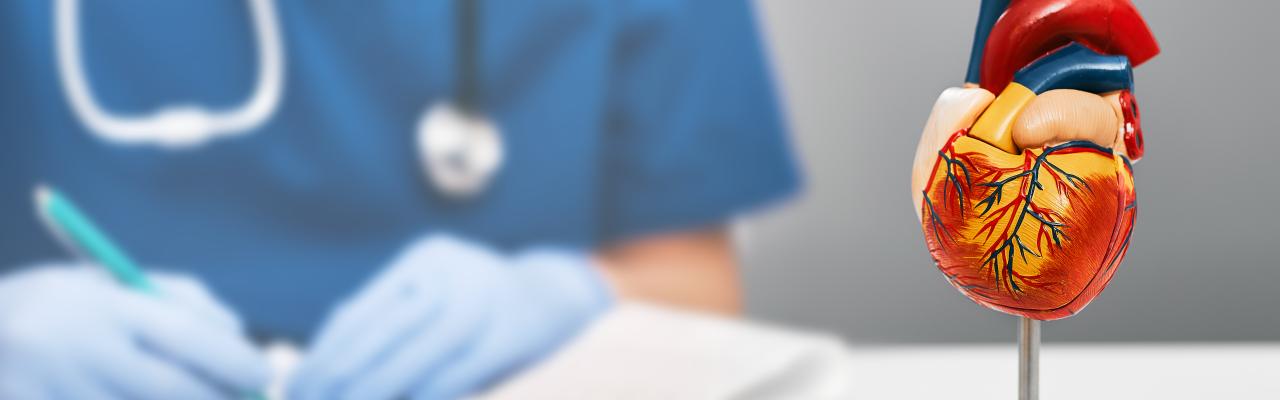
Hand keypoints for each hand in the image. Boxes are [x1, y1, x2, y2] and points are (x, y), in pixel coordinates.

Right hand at [0, 264, 267, 399]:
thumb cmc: (55, 307)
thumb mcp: (107, 285)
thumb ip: (180, 301)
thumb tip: (239, 335)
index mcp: (99, 305)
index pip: (184, 337)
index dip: (234, 362)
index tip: (264, 375)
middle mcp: (75, 349)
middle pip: (171, 391)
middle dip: (216, 399)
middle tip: (243, 398)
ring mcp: (53, 390)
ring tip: (194, 395)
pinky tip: (135, 398)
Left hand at [290, 234, 613, 399]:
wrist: (564, 294)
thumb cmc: (485, 308)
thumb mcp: (436, 301)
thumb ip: (388, 321)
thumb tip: (322, 352)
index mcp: (425, 259)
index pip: (361, 311)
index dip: (323, 354)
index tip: (294, 387)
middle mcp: (454, 271)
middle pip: (381, 332)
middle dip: (339, 378)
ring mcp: (486, 299)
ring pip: (416, 354)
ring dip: (376, 391)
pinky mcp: (512, 334)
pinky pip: (459, 371)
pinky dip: (427, 394)